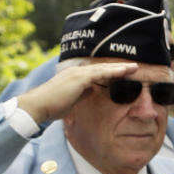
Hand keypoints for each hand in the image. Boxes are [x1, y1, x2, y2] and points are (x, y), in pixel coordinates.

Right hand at [16, 61, 137, 123]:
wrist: (39, 106)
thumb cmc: (53, 105)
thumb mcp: (72, 99)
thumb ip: (82, 93)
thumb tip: (92, 90)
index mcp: (76, 76)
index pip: (98, 72)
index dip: (112, 72)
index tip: (125, 73)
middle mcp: (77, 72)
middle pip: (103, 68)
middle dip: (119, 67)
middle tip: (134, 67)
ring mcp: (78, 74)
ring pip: (103, 68)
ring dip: (120, 68)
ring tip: (134, 67)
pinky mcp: (79, 79)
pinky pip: (100, 74)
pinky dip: (113, 72)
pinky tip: (123, 71)